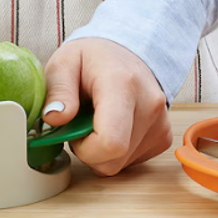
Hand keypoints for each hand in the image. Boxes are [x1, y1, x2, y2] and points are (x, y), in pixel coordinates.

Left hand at [42, 38, 171, 175]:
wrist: (124, 53)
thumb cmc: (92, 59)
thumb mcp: (64, 63)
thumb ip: (57, 90)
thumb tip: (54, 118)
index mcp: (122, 85)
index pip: (111, 143)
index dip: (84, 149)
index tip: (73, 129)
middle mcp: (149, 105)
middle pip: (113, 159)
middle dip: (88, 151)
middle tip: (80, 123)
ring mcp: (160, 123)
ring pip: (121, 164)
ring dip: (101, 151)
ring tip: (96, 121)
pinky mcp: (163, 136)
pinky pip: (132, 161)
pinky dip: (116, 152)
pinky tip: (112, 127)